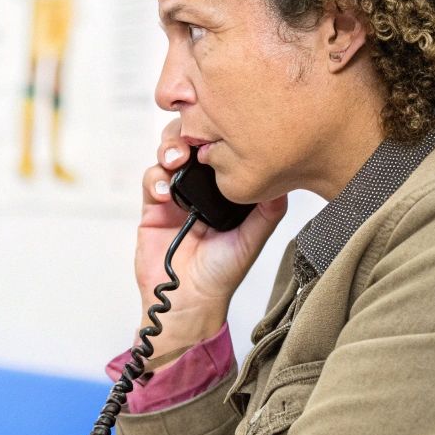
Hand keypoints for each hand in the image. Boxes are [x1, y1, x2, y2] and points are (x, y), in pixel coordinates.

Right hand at [136, 118, 288, 363]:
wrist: (187, 302)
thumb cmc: (221, 276)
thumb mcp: (252, 240)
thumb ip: (268, 211)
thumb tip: (284, 181)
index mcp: (226, 192)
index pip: (220, 151)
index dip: (217, 136)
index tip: (221, 132)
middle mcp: (201, 189)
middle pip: (190, 144)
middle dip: (187, 136)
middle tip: (192, 145)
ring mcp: (176, 197)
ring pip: (167, 156)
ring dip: (169, 151)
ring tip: (175, 161)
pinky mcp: (153, 209)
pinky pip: (150, 181)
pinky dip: (155, 179)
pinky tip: (165, 192)